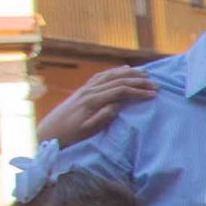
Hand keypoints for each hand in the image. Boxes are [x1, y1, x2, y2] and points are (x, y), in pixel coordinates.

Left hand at [34, 66, 157, 145]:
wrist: (49, 132)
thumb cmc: (71, 135)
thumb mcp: (89, 129)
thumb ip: (105, 115)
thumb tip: (120, 104)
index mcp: (92, 101)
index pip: (120, 91)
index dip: (139, 91)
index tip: (154, 94)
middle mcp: (89, 90)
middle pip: (118, 80)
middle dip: (139, 81)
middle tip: (156, 84)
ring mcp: (85, 88)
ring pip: (110, 75)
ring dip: (129, 73)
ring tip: (145, 73)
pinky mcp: (83, 89)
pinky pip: (101, 76)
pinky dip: (115, 71)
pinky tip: (123, 70)